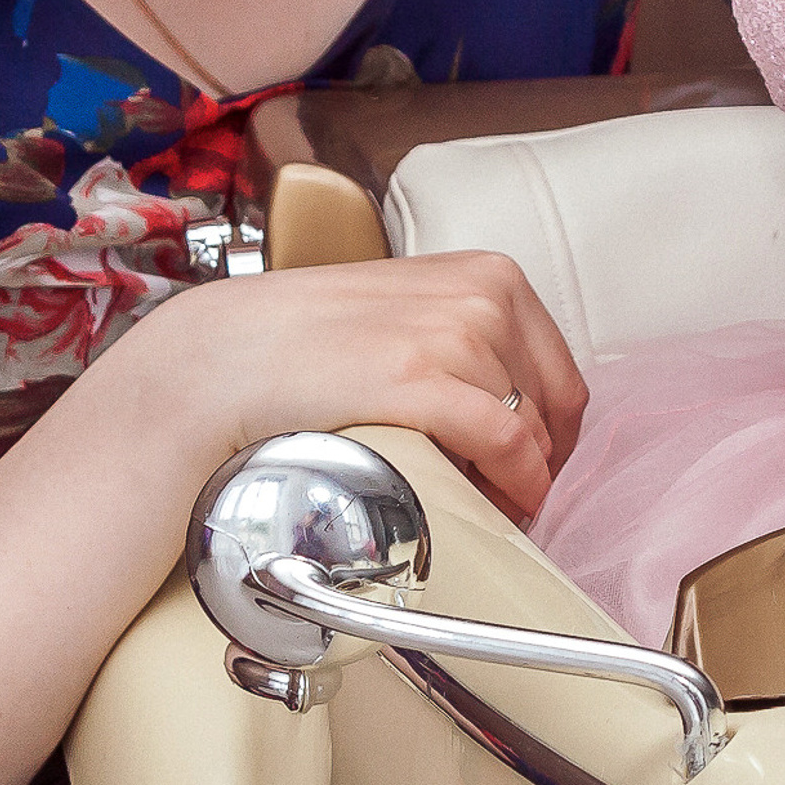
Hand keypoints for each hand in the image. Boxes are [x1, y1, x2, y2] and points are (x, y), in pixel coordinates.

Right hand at [134, 251, 588, 521]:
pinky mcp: (421, 377)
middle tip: (501, 503)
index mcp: (489, 275)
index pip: (559, 374)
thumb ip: (466, 338)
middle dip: (536, 465)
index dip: (550, 437)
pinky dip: (511, 484)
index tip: (528, 473)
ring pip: (531, 432)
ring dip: (513, 484)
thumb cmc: (312, 344)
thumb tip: (517, 407)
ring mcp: (457, 332)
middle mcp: (485, 295)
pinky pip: (507, 443)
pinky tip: (489, 508)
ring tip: (475, 508)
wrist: (225, 357)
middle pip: (554, 408)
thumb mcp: (411, 313)